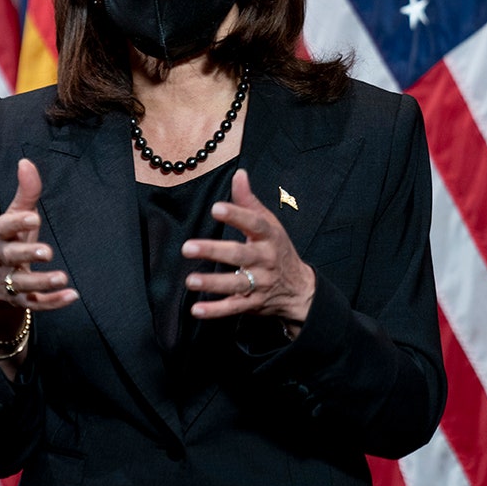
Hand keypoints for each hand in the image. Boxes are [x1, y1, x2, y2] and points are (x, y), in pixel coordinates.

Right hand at [0, 159, 77, 349]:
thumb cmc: (11, 245)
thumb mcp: (17, 219)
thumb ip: (25, 194)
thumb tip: (25, 161)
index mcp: (1, 238)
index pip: (2, 228)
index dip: (16, 223)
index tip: (34, 217)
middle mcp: (1, 260)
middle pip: (9, 257)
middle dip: (26, 254)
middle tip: (47, 252)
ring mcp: (8, 284)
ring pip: (21, 285)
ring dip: (42, 281)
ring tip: (63, 277)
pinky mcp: (19, 303)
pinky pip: (34, 304)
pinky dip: (52, 302)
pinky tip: (73, 295)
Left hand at [181, 169, 314, 331]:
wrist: (298, 288)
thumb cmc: (277, 249)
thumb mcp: (269, 224)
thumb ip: (249, 201)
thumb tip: (239, 174)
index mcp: (269, 237)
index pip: (254, 224)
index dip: (237, 216)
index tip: (216, 208)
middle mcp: (265, 260)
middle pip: (239, 255)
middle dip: (214, 251)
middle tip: (188, 247)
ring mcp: (259, 284)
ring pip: (235, 284)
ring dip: (212, 283)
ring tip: (190, 280)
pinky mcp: (252, 304)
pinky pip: (233, 308)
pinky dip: (215, 311)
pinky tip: (197, 309)